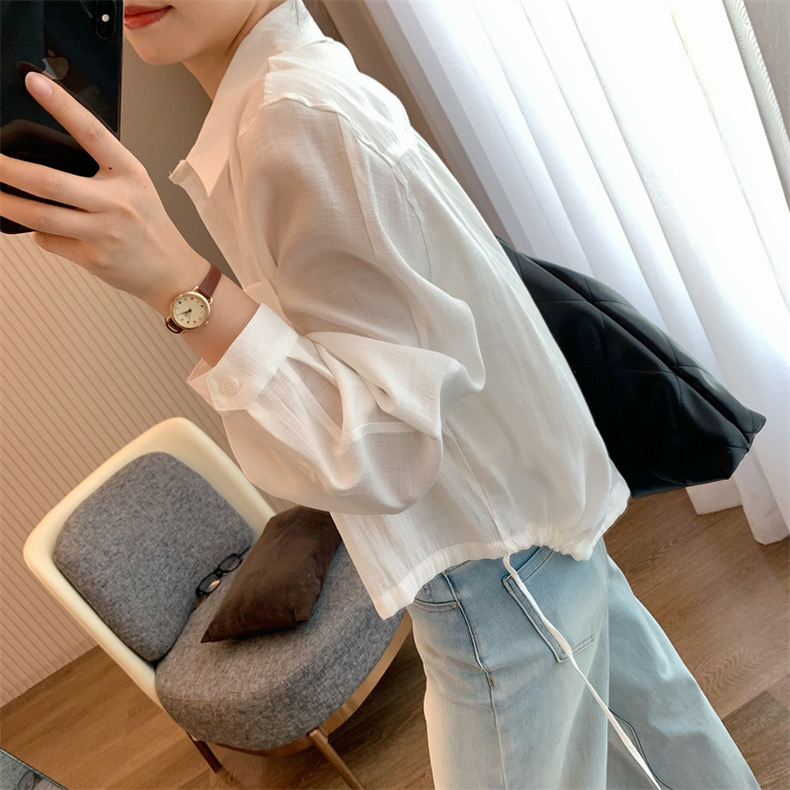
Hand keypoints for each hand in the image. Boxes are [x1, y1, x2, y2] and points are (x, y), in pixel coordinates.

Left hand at [0, 72, 203, 313]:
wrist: (170, 270)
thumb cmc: (147, 224)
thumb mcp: (133, 187)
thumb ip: (99, 172)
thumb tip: (44, 159)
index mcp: (129, 173)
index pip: (92, 133)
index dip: (63, 106)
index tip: (34, 81)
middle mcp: (117, 201)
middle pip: (50, 181)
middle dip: (8, 170)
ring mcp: (105, 232)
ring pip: (41, 216)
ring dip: (6, 204)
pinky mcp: (94, 258)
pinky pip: (51, 241)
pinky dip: (39, 234)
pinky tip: (46, 231)